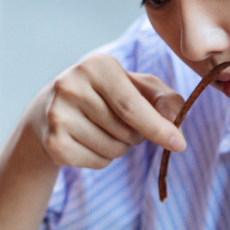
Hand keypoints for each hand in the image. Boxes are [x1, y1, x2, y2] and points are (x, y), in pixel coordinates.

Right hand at [27, 53, 184, 169]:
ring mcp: (57, 115)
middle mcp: (71, 86)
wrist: (51, 108)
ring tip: (103, 130)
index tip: (179, 144)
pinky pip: (97, 163)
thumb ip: (164, 99)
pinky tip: (88, 141)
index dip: (157, 127)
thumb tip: (176, 119)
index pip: (131, 106)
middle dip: (136, 136)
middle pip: (125, 131)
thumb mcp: (138, 87)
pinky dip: (102, 159)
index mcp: (96, 66)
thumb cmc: (105, 95)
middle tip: (122, 123)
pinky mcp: (53, 143)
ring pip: (113, 150)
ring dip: (119, 148)